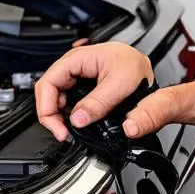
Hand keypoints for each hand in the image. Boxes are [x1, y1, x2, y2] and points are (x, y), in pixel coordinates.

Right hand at [35, 42, 177, 141]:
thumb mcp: (120, 85)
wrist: (147, 67)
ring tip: (70, 132)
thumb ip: (98, 103)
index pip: (47, 83)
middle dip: (52, 116)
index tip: (59, 129)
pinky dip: (69, 114)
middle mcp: (73, 65)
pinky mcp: (81, 85)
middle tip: (64, 134)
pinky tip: (77, 123)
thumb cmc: (136, 65)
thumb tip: (78, 120)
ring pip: (56, 98)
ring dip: (60, 117)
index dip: (47, 109)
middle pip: (48, 93)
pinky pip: (67, 101)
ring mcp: (76, 75)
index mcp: (78, 58)